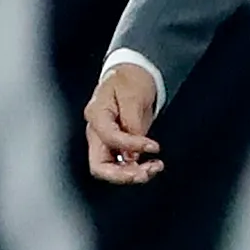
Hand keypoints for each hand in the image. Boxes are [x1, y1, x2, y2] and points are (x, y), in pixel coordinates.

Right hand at [83, 62, 162, 184]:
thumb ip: (132, 124)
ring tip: (154, 168)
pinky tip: (150, 166)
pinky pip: (120, 164)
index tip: (154, 147)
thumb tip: (131, 154)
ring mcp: (103, 140)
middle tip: (146, 172)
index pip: (110, 138)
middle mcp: (95, 131)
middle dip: (123, 174)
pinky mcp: (113, 145)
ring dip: (132, 174)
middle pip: (99, 165)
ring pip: (109, 170)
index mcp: (96, 114)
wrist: (131, 75)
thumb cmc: (130, 80)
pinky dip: (134, 169)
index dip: (132, 145)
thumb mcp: (133, 95)